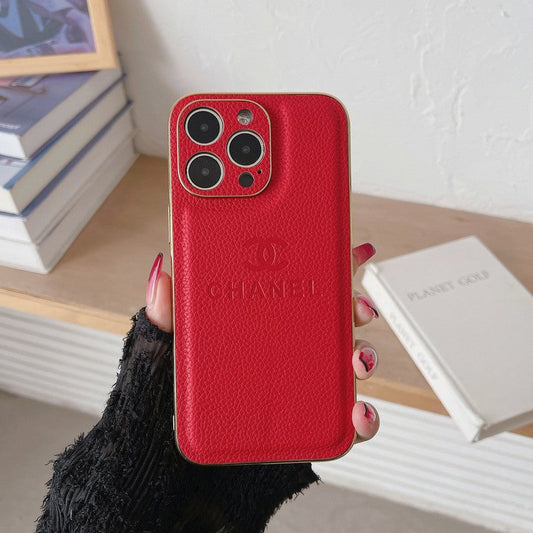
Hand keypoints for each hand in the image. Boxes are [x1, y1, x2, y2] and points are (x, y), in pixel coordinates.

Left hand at [146, 242, 379, 442]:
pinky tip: (359, 413)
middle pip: (332, 322)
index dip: (329, 268)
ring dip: (365, 357)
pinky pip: (346, 422)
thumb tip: (162, 277)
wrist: (171, 475)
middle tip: (357, 309)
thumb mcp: (162, 358)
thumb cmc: (166, 410)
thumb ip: (163, 320)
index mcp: (256, 327)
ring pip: (346, 365)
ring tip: (359, 361)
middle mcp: (282, 353)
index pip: (297, 288)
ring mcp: (297, 389)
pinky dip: (365, 418)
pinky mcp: (307, 427)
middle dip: (354, 310)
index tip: (350, 252)